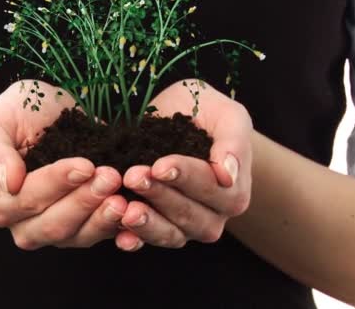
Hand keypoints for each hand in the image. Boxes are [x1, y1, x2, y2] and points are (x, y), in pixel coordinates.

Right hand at [0, 80, 126, 248]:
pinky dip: (121, 230)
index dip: (58, 183)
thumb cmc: (13, 118)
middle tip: (110, 176)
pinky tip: (136, 216)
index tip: (85, 165)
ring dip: (104, 218)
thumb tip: (10, 180)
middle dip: (85, 201)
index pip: (29, 199)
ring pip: (80, 235)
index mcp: (0, 203)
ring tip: (123, 197)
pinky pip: (103, 236)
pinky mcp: (86, 228)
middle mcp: (26, 225)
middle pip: (55, 224)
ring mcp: (57, 230)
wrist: (40, 120)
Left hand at [115, 80, 252, 250]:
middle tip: (133, 176)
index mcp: (233, 191)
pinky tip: (120, 235)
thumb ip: (234, 142)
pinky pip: (147, 241)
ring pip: (169, 234)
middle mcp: (213, 216)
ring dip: (146, 223)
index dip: (185, 178)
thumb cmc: (207, 113)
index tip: (159, 166)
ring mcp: (185, 227)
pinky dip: (133, 240)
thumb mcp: (227, 115)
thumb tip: (227, 175)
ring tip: (124, 208)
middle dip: (159, 195)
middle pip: (188, 214)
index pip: (211, 189)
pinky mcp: (158, 230)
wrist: (182, 119)